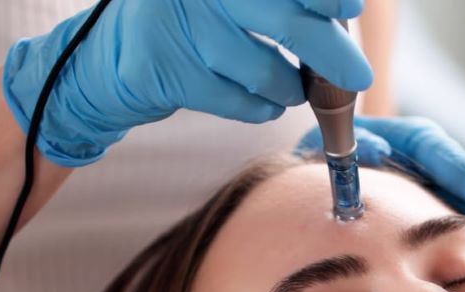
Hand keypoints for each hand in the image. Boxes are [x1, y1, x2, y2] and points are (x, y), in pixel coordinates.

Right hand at [2, 0, 373, 166]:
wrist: (107, 60)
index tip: (349, 8)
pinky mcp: (164, 69)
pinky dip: (259, 107)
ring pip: (265, 70)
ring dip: (288, 88)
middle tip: (357, 77)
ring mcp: (176, 24)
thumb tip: (344, 13)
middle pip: (285, 21)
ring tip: (289, 86)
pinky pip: (239, 101)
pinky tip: (260, 99)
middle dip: (330, 53)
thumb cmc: (192, 25)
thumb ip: (283, 4)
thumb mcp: (234, 1)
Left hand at [297, 116, 464, 285]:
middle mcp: (421, 171)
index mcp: (390, 143)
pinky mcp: (445, 236)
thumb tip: (366, 156)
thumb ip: (348, 162)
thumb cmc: (314, 179)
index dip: (457, 168)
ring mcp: (437, 203)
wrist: (314, 195)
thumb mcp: (327, 159)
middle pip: (462, 186)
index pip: (427, 146)